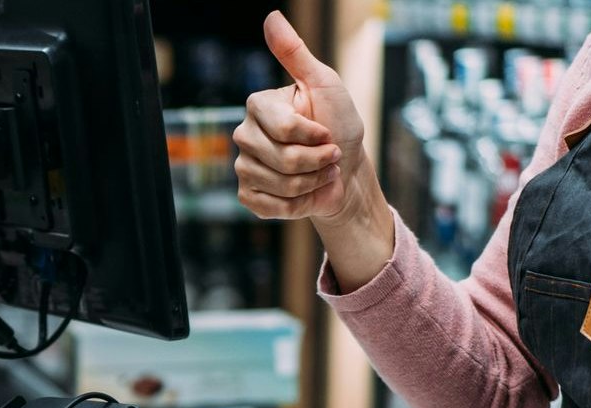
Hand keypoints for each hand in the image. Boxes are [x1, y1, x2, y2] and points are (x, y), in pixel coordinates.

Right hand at [235, 13, 393, 285]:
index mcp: (259, 106)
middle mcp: (244, 134)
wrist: (346, 170)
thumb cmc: (338, 124)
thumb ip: (294, 53)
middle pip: (283, 159)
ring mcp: (244, 166)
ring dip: (312, 182)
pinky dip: (299, 203)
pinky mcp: (248, 195)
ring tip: (319, 172)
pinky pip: (271, 205)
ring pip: (280, 184)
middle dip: (318, 161)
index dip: (315, 135)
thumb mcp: (324, 83)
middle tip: (328, 155)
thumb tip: (271, 17)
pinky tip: (305, 192)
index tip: (327, 131)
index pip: (284, 129)